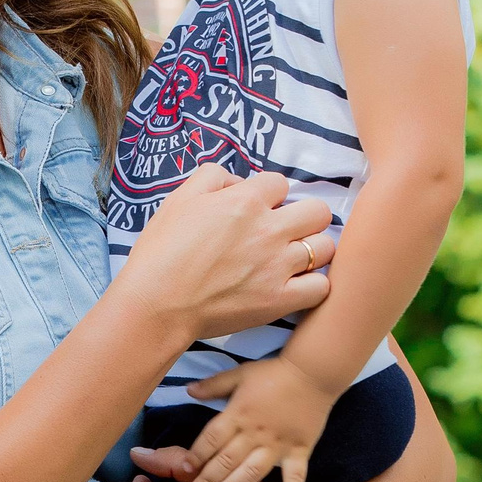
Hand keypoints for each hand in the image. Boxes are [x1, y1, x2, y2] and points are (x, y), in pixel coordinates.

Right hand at [113, 166, 334, 344]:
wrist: (155, 304)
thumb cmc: (161, 253)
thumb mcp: (178, 199)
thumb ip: (212, 177)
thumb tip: (238, 181)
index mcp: (245, 201)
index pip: (280, 183)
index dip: (269, 195)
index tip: (257, 210)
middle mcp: (268, 230)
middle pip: (318, 211)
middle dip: (303, 217)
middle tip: (282, 231)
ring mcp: (278, 266)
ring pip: (325, 247)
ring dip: (311, 250)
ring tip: (291, 260)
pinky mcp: (280, 300)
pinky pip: (321, 287)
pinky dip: (312, 285)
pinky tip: (294, 285)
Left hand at [178, 357, 341, 481]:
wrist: (313, 372)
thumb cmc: (273, 373)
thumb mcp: (239, 374)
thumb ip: (213, 385)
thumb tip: (188, 390)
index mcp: (238, 414)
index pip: (211, 439)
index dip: (196, 454)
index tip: (184, 469)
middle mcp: (255, 433)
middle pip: (226, 459)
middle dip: (207, 478)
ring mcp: (278, 445)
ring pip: (252, 471)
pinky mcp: (299, 451)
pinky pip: (295, 476)